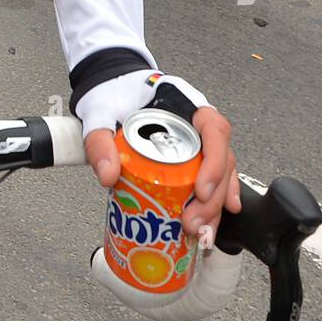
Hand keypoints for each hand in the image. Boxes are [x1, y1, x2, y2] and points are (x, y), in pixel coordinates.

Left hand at [78, 71, 240, 239]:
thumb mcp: (100, 113)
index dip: (215, 162)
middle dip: (212, 198)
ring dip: (214, 208)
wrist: (108, 87)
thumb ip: (100, 141)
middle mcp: (197, 124)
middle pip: (222, 161)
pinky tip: (211, 225)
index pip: (214, 129)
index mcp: (183, 104)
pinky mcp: (190, 160)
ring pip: (221, 175)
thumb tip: (108, 175)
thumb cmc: (112, 94)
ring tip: (200, 233)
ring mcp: (197, 142)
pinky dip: (213, 205)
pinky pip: (211, 182)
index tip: (201, 190)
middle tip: (193, 223)